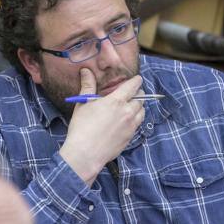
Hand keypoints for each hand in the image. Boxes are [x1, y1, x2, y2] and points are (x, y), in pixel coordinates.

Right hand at [59, 69, 144, 185]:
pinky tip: (125, 121)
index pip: (133, 86)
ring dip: (138, 106)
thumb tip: (86, 70)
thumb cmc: (81, 127)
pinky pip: (138, 124)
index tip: (136, 79)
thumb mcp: (83, 104)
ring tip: (129, 107)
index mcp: (116, 101)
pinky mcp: (130, 137)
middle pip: (141, 98)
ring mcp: (131, 125)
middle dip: (137, 93)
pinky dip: (135, 119)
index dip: (136, 81)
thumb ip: (88, 86)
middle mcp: (127, 112)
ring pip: (142, 111)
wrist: (86, 153)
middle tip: (130, 93)